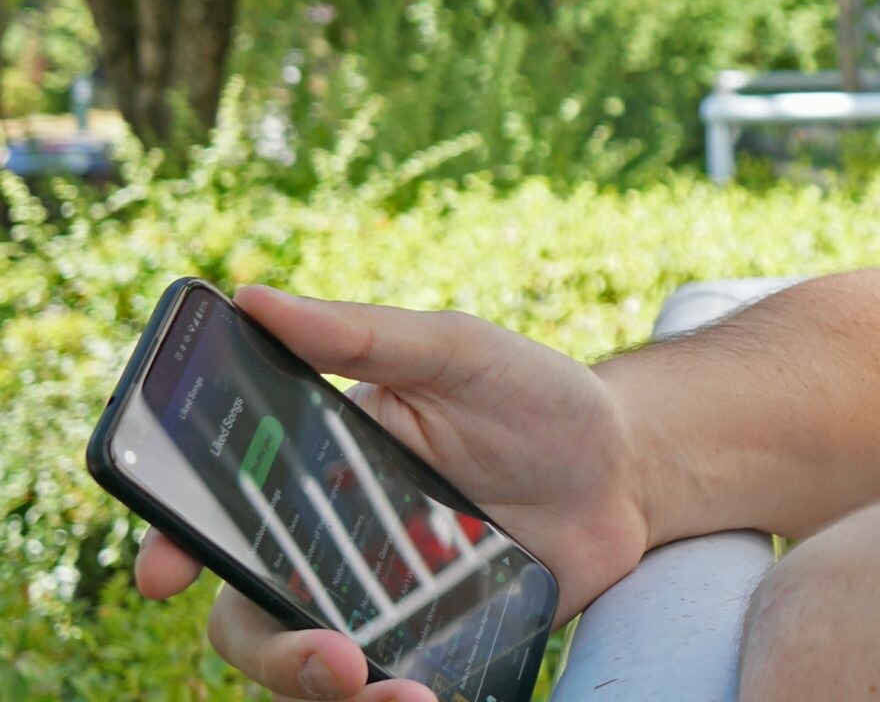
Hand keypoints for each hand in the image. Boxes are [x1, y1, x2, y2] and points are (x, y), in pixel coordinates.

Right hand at [132, 286, 653, 700]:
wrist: (631, 469)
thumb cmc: (536, 396)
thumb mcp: (459, 352)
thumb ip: (366, 336)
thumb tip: (254, 299)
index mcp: (315, 473)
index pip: (216, 517)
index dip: (175, 544)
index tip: (166, 570)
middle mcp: (332, 546)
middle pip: (254, 619)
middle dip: (275, 653)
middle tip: (334, 657)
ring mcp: (381, 602)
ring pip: (314, 672)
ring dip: (331, 693)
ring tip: (398, 692)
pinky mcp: (433, 642)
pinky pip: (387, 690)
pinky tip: (427, 697)